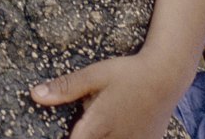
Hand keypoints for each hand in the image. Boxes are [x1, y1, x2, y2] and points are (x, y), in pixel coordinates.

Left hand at [31, 52, 186, 138]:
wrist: (169, 73)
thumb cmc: (130, 72)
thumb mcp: (96, 75)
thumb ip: (66, 87)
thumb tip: (35, 94)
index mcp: (95, 128)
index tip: (71, 131)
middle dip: (85, 135)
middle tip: (90, 121)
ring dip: (102, 136)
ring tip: (105, 123)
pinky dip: (120, 136)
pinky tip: (121, 126)